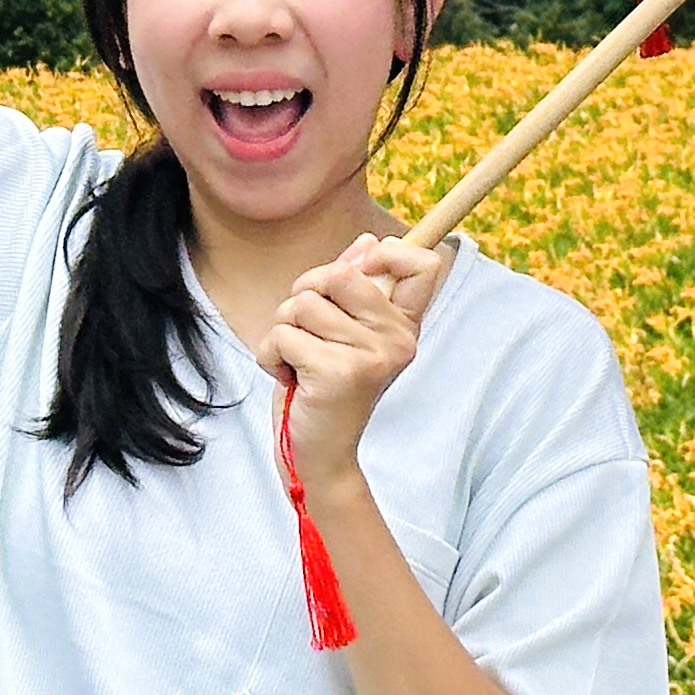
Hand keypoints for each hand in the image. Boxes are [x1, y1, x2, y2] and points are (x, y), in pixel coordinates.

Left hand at [261, 235, 446, 492]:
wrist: (319, 453)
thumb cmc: (325, 388)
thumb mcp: (342, 332)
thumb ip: (355, 287)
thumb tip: (370, 241)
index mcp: (403, 325)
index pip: (424, 265)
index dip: (388, 254)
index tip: (360, 272)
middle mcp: (397, 340)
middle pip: (339, 274)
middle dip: (305, 294)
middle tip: (307, 330)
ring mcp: (371, 357)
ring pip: (302, 304)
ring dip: (283, 330)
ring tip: (298, 360)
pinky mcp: (339, 374)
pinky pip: (283, 335)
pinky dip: (271, 355)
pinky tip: (290, 378)